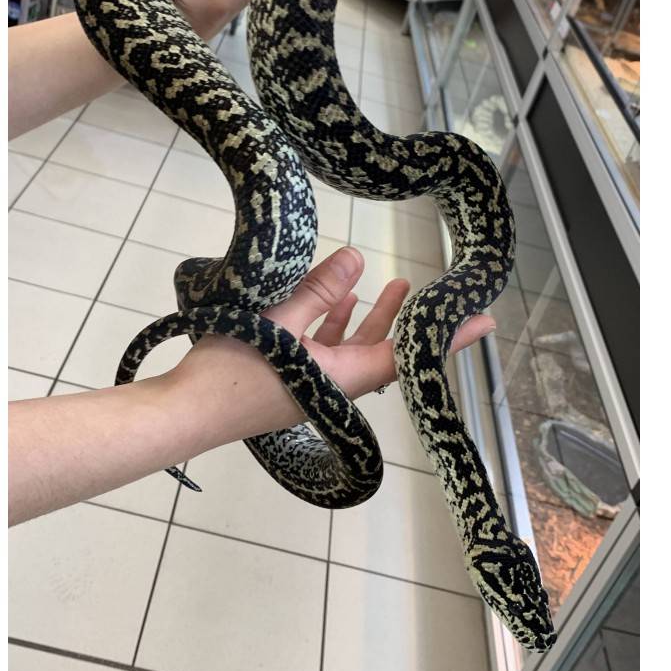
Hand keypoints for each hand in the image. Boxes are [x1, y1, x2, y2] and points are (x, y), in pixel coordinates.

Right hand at [176, 247, 495, 436]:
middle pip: (383, 351)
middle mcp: (335, 386)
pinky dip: (333, 325)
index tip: (483, 320)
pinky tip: (334, 299)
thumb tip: (358, 257)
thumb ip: (320, 290)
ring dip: (370, 318)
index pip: (408, 354)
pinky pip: (324, 350)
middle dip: (404, 320)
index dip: (446, 336)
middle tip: (426, 292)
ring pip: (354, 349)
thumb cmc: (234, 368)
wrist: (187, 412)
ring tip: (390, 286)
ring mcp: (312, 385)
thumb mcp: (279, 319)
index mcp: (344, 377)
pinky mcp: (289, 379)